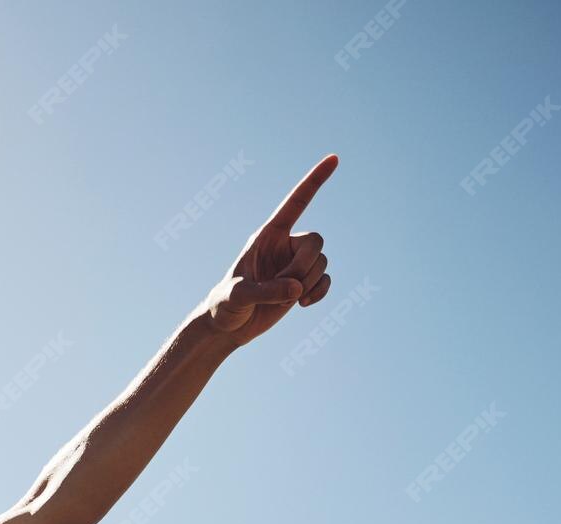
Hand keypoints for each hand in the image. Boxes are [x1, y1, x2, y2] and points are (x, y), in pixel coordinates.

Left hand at [203, 153, 337, 349]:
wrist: (228, 326)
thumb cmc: (226, 304)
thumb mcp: (239, 296)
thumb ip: (266, 291)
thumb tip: (296, 289)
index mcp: (268, 235)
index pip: (296, 202)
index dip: (315, 181)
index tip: (334, 158)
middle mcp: (284, 245)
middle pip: (316, 241)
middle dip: (304, 266)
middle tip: (286, 287)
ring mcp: (294, 264)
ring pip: (322, 262)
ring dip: (309, 283)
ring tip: (285, 300)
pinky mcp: (301, 284)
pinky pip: (326, 279)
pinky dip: (320, 292)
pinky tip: (302, 304)